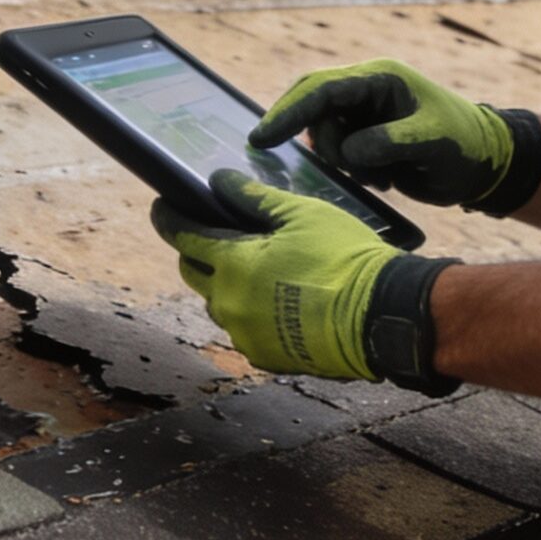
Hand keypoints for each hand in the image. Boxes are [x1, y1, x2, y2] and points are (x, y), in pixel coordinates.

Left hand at [153, 169, 457, 392]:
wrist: (379, 316)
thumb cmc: (343, 258)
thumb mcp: (302, 215)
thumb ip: (255, 199)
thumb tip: (218, 182)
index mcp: (233, 264)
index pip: (185, 237)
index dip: (169, 219)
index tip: (162, 208)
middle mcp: (229, 303)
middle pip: (193, 273)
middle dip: (195, 253)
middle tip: (211, 237)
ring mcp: (246, 334)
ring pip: (220, 305)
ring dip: (225, 286)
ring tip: (254, 271)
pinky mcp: (267, 357)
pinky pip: (245, 331)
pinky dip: (251, 315)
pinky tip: (275, 304)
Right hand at [252, 58, 540, 214]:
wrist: (485, 165)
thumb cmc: (464, 145)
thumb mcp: (430, 141)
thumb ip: (388, 143)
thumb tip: (348, 153)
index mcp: (381, 79)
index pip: (322, 89)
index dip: (289, 111)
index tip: (262, 137)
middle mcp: (368, 91)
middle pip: (313, 104)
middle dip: (298, 129)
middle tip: (268, 151)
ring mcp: (365, 115)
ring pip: (323, 133)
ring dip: (339, 159)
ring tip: (380, 176)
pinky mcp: (366, 138)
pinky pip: (338, 151)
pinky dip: (350, 169)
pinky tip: (383, 179)